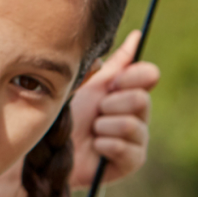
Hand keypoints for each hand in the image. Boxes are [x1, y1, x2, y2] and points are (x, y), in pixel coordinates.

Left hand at [68, 30, 160, 187]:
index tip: (114, 82)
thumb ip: (113, 63)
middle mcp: (136, 112)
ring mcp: (136, 138)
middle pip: (142, 99)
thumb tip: (137, 35)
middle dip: (112, 104)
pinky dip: (105, 144)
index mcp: (126, 89)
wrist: (48, 148)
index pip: (149, 74)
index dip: (134, 76)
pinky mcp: (131, 161)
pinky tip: (95, 146)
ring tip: (91, 129)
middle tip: (97, 110)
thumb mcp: (86, 82)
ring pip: (133, 126)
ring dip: (105, 126)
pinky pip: (128, 150)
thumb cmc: (65, 112)